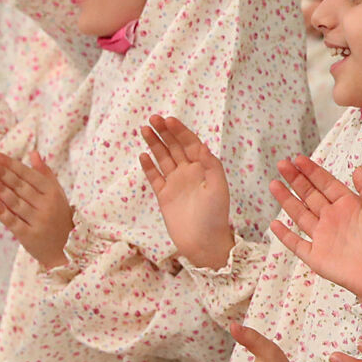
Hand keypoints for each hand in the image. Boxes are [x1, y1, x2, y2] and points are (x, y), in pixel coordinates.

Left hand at [0, 150, 73, 270]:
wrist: (66, 249)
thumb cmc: (58, 217)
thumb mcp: (57, 194)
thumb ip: (45, 174)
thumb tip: (33, 153)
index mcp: (53, 193)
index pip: (29, 175)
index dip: (11, 165)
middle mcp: (46, 206)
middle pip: (21, 187)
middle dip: (4, 173)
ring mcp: (38, 221)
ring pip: (16, 203)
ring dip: (1, 189)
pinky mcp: (28, 236)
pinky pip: (13, 221)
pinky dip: (2, 212)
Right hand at [139, 114, 234, 267]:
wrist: (203, 242)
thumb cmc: (215, 215)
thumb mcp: (218, 187)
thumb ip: (210, 164)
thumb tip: (201, 143)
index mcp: (204, 168)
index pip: (190, 143)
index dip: (180, 131)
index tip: (169, 120)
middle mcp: (189, 173)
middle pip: (175, 147)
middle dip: (165, 132)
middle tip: (153, 118)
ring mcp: (175, 183)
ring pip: (163, 158)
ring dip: (154, 144)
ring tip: (144, 129)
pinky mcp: (164, 196)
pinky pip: (154, 177)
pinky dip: (148, 166)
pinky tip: (143, 155)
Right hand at [270, 157, 361, 301]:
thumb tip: (358, 168)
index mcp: (349, 206)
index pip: (326, 183)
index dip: (312, 171)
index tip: (298, 158)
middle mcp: (333, 219)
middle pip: (310, 195)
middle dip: (295, 179)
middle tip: (282, 164)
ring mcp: (323, 237)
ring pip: (300, 215)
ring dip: (287, 200)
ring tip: (274, 184)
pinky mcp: (316, 257)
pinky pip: (296, 244)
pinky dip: (285, 235)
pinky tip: (274, 223)